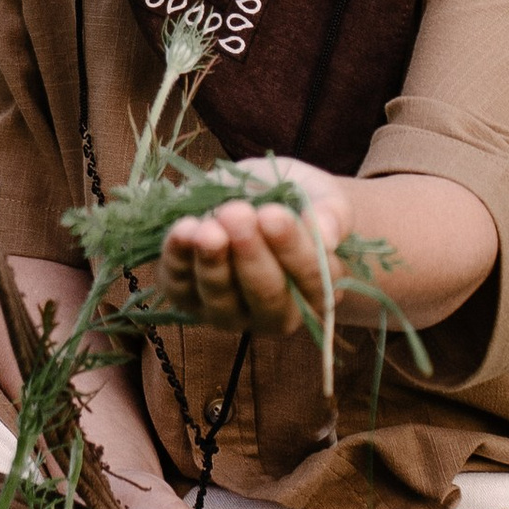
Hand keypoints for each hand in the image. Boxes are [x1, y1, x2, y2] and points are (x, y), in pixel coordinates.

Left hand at [158, 154, 353, 336]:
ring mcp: (228, 312)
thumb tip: (326, 235)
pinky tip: (182, 228)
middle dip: (250, 255)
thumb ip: (330, 214)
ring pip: (221, 300)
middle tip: (239, 215)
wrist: (255, 194)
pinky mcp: (188, 298)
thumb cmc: (297, 200)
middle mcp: (274, 313)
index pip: (312, 279)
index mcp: (316, 293)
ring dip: (213, 263)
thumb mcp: (321, 195)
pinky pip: (180, 286)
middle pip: (266, 295)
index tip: (274, 215)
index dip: (293, 249)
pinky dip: (177, 259)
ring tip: (208, 227)